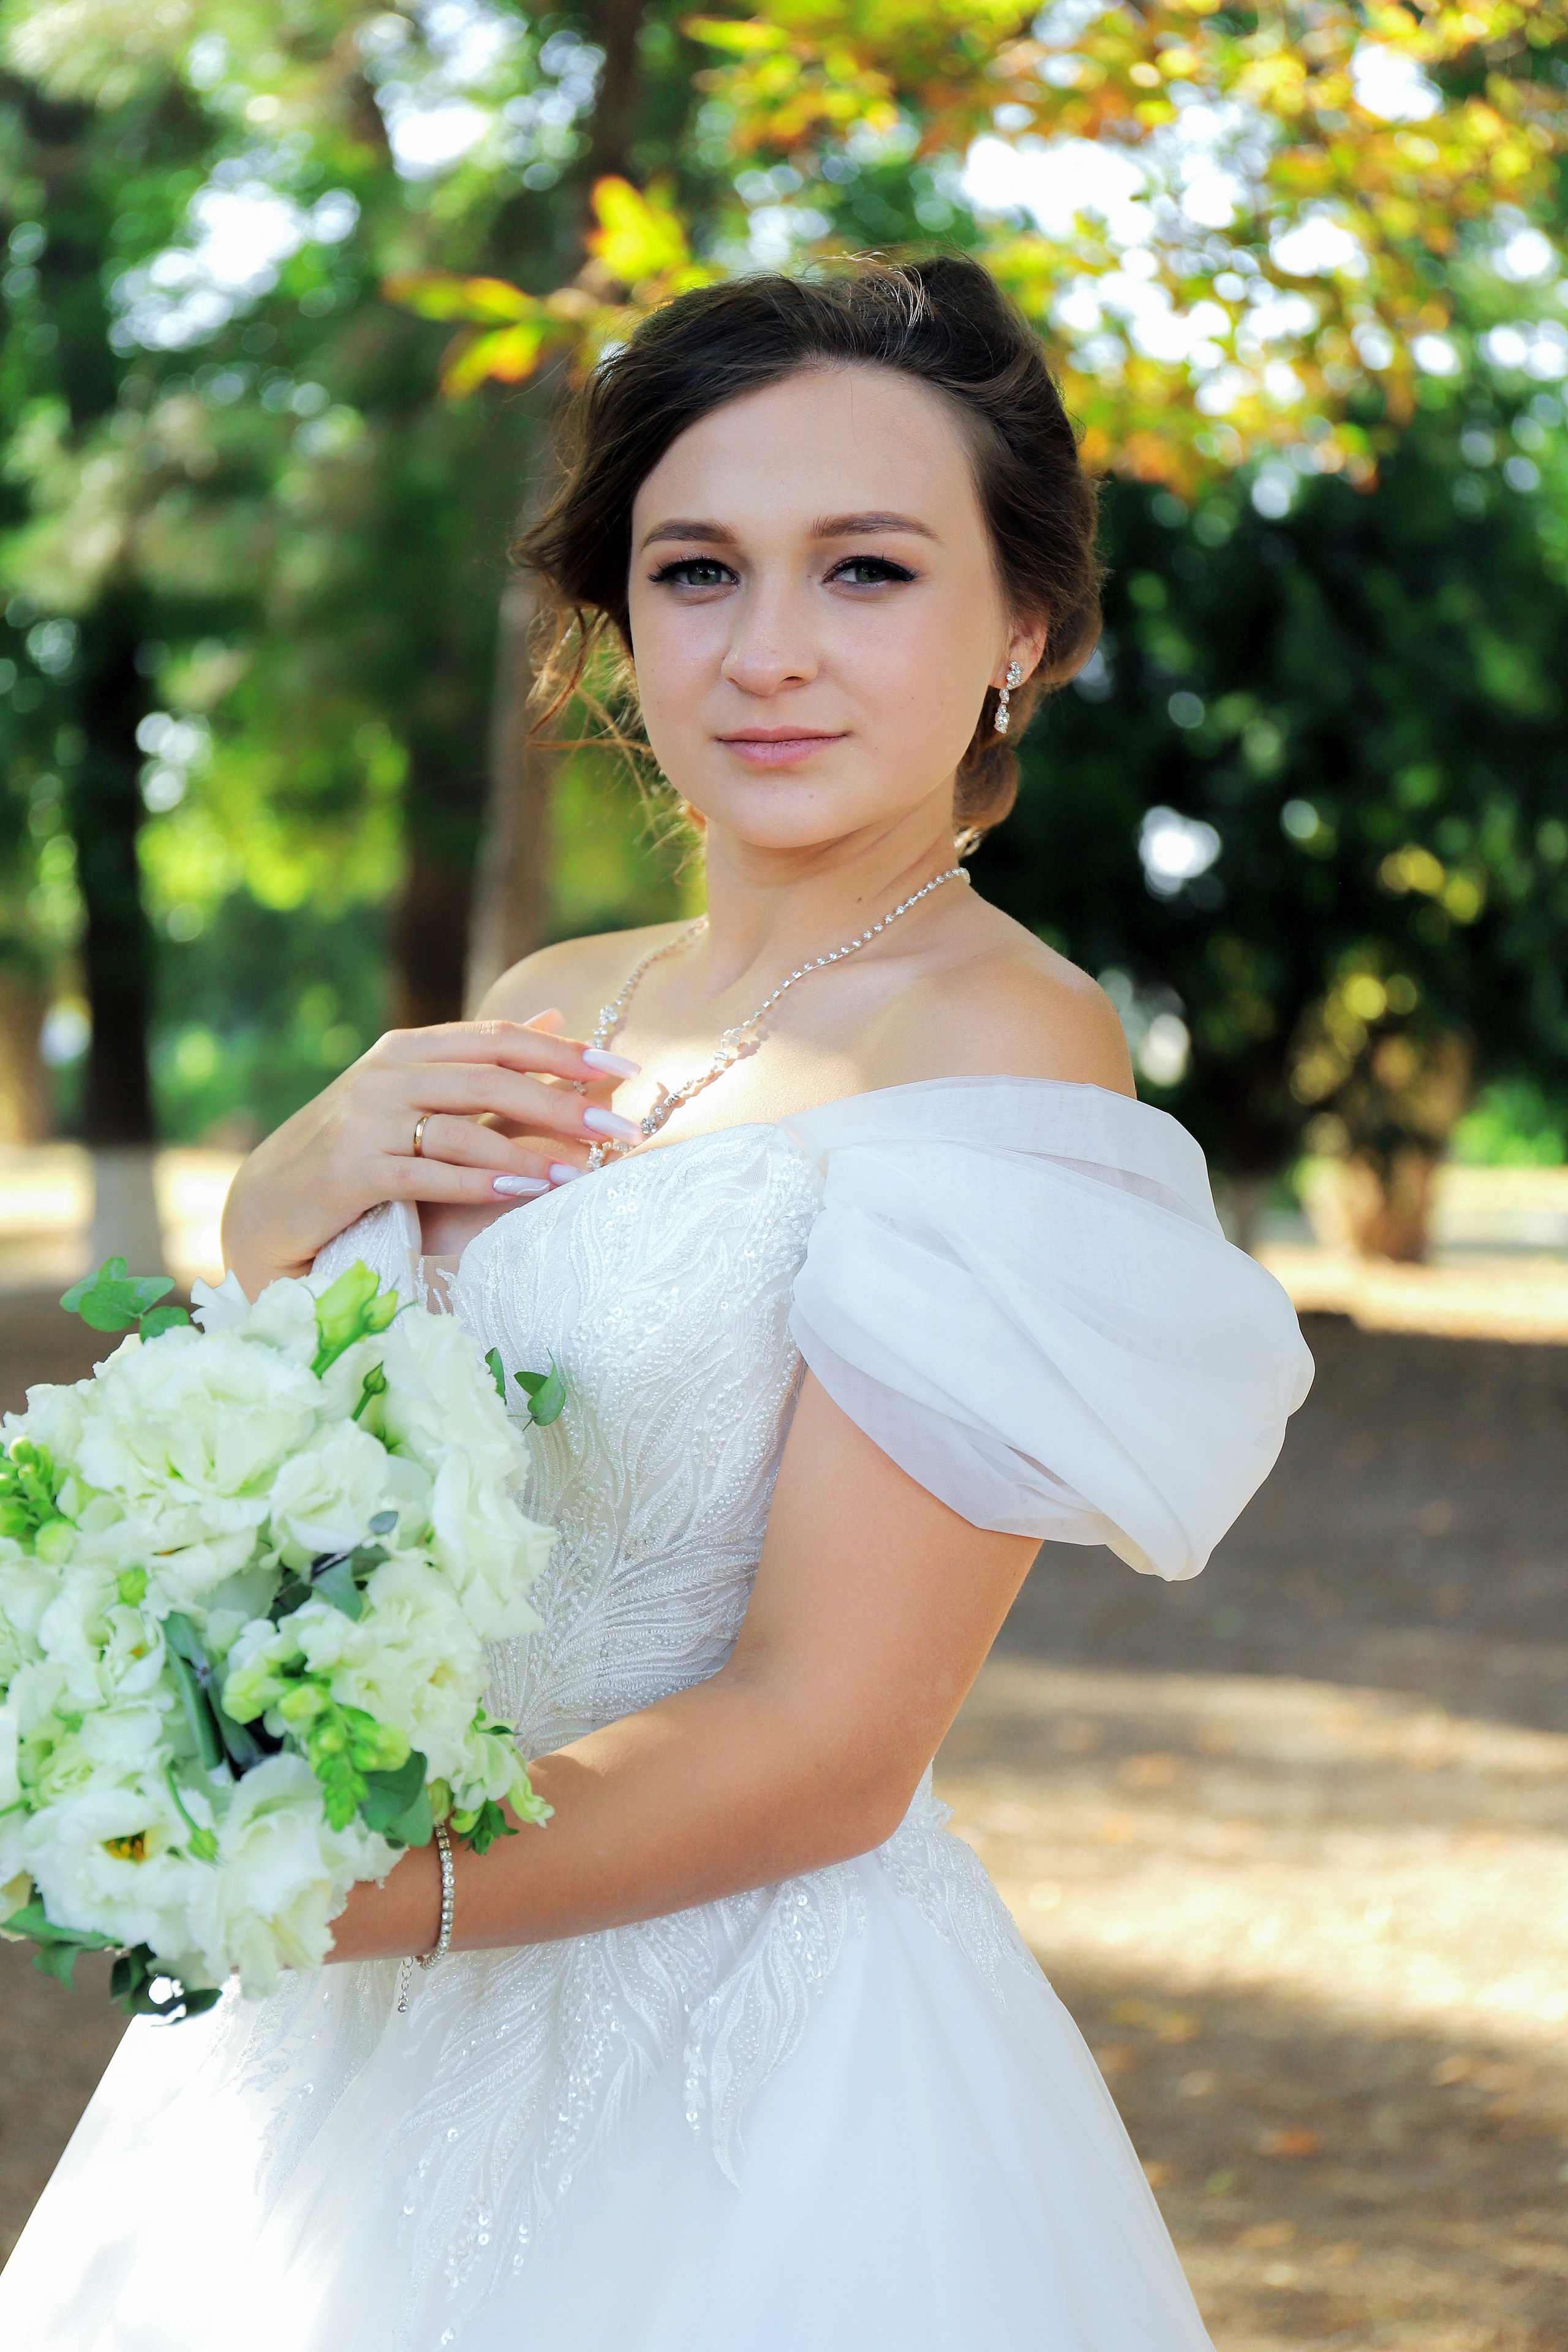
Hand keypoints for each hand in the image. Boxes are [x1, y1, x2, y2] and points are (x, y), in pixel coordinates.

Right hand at [221, 1010, 641, 1292]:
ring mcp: (365, 1122)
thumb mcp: (417, 1094)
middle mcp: (386, 1075)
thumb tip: (557, 1018)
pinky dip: (482, 1184)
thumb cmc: (357, 1149)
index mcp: (407, 1049)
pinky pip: (429, 1175)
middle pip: (490, 1079)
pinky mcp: (351, 1172)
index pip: (497, 1038)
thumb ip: (483, 1061)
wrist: (268, 1203)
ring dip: (530, 1152)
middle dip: (562, 1102)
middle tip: (621, 1127)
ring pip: (464, 1129)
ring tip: (584, 1172)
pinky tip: (526, 1194)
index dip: (564, 1051)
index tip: (623, 1069)